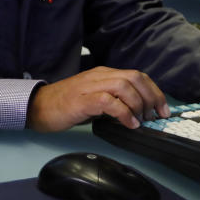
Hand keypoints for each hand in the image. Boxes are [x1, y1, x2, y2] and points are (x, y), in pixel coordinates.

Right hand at [27, 67, 169, 131]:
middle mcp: (98, 76)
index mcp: (103, 75)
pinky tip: (128, 124)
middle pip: (134, 77)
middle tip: (156, 116)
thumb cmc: (64, 105)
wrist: (37, 107)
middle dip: (151, 96)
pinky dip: (124, 112)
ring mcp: (89, 87)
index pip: (137, 75)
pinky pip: (109, 101)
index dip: (154, 91)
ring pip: (124, 85)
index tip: (163, 109)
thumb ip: (113, 100)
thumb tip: (137, 113)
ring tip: (141, 120)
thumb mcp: (93, 99)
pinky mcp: (82, 100)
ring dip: (138, 104)